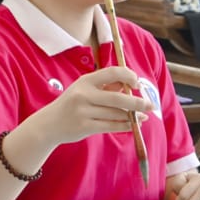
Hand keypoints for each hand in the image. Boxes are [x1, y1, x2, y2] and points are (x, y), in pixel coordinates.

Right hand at [38, 66, 152, 145]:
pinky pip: (111, 126)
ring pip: (116, 113)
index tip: (137, 85)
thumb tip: (129, 85)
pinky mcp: (84, 126)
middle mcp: (84, 94)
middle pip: (118, 97)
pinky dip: (125, 125)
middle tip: (150, 105)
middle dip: (137, 102)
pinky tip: (133, 124)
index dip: (129, 76)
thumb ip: (105, 86)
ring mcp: (83, 111)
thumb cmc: (71, 104)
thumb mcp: (84, 89)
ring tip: (143, 116)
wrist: (48, 123)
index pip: (112, 72)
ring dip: (133, 116)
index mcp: (85, 80)